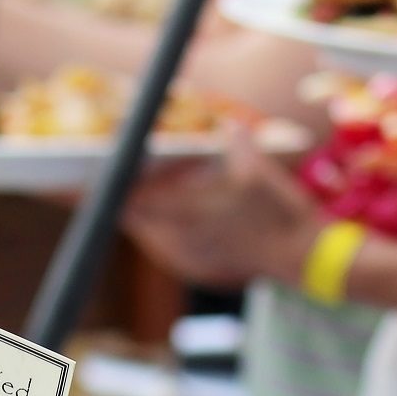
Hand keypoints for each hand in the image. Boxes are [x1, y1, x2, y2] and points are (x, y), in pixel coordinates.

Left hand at [123, 124, 321, 288]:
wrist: (308, 259)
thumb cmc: (284, 213)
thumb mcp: (261, 171)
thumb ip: (238, 144)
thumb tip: (229, 124)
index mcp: (189, 214)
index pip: (132, 203)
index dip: (108, 190)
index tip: (88, 179)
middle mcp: (183, 242)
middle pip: (136, 220)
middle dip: (127, 199)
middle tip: (118, 179)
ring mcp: (191, 260)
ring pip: (151, 236)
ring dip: (147, 215)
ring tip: (148, 194)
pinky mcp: (201, 270)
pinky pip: (169, 249)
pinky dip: (165, 232)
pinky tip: (178, 217)